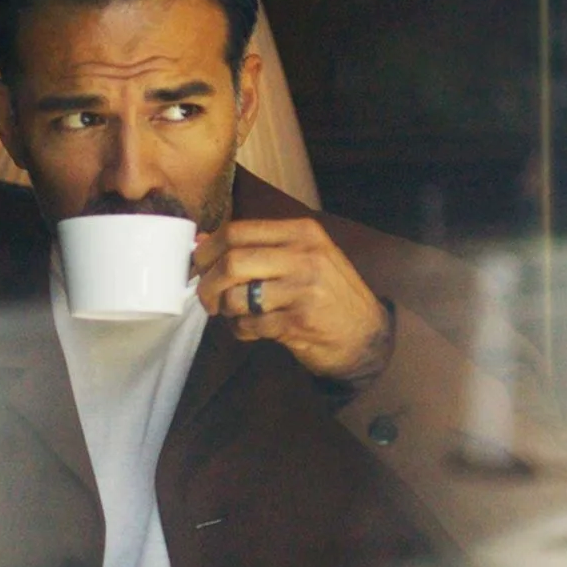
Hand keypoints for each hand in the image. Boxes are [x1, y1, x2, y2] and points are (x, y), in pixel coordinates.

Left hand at [194, 218, 392, 381]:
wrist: (367, 336)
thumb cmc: (329, 294)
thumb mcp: (304, 257)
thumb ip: (258, 247)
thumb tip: (201, 242)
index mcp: (302, 233)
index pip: (237, 231)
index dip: (208, 250)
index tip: (199, 266)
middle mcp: (304, 256)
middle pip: (231, 262)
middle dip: (207, 283)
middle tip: (207, 298)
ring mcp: (302, 290)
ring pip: (236, 296)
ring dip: (226, 311)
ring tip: (235, 314)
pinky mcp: (297, 323)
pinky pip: (250, 325)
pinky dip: (242, 330)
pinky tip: (253, 330)